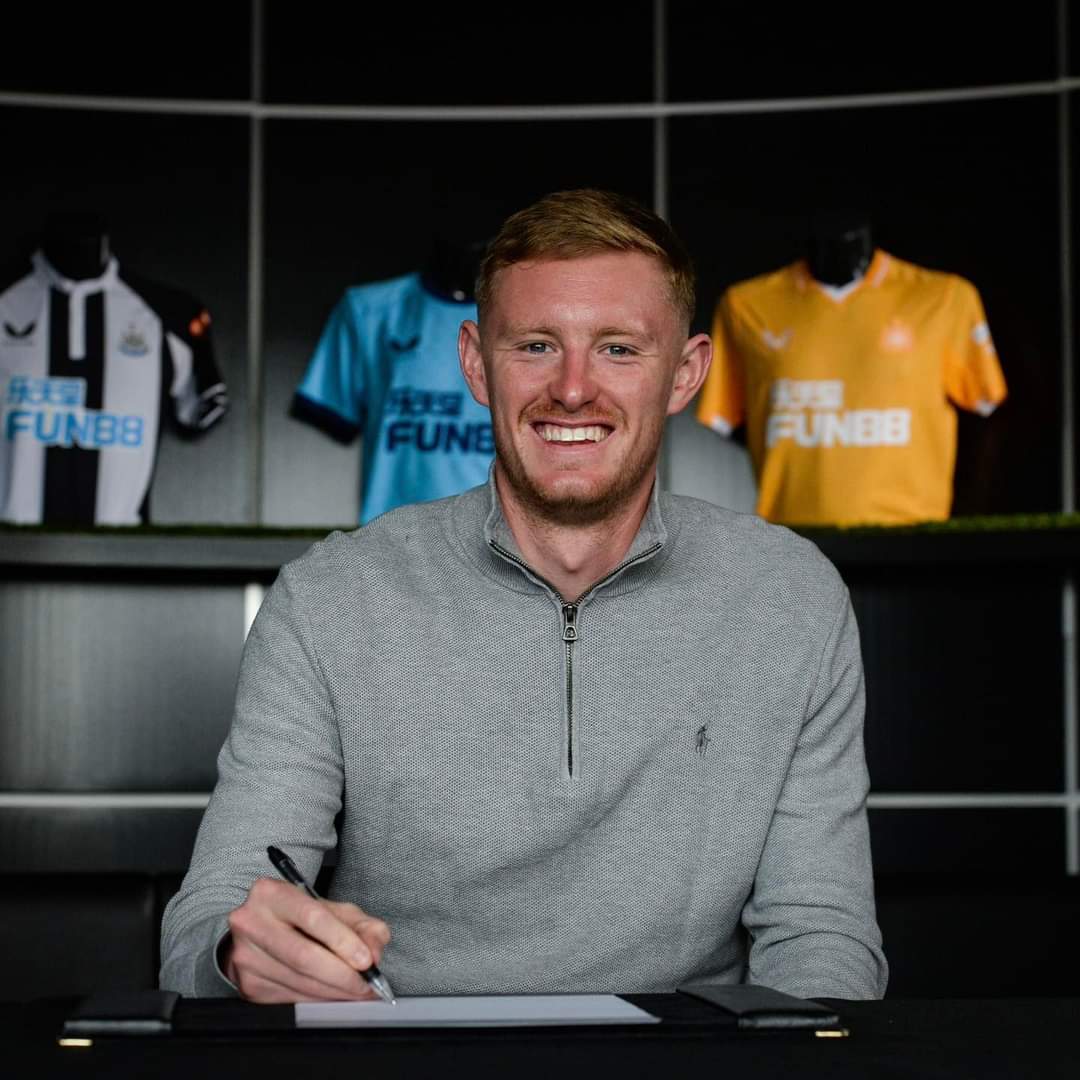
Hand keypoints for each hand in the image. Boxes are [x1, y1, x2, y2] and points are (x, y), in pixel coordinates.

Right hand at [222, 877, 391, 1002]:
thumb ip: (360, 925)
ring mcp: (245, 956)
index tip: (366, 960)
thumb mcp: (332, 910)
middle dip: (342, 975)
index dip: (342, 941)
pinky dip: (318, 1000)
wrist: (259, 930)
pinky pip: (290, 998)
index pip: (312, 917)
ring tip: (357, 992)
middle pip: (303, 956)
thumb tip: (374, 952)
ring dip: (334, 992)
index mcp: (272, 894)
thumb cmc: (300, 917)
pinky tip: (334, 996)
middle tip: (367, 985)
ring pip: (298, 981)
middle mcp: (252, 922)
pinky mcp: (247, 984)